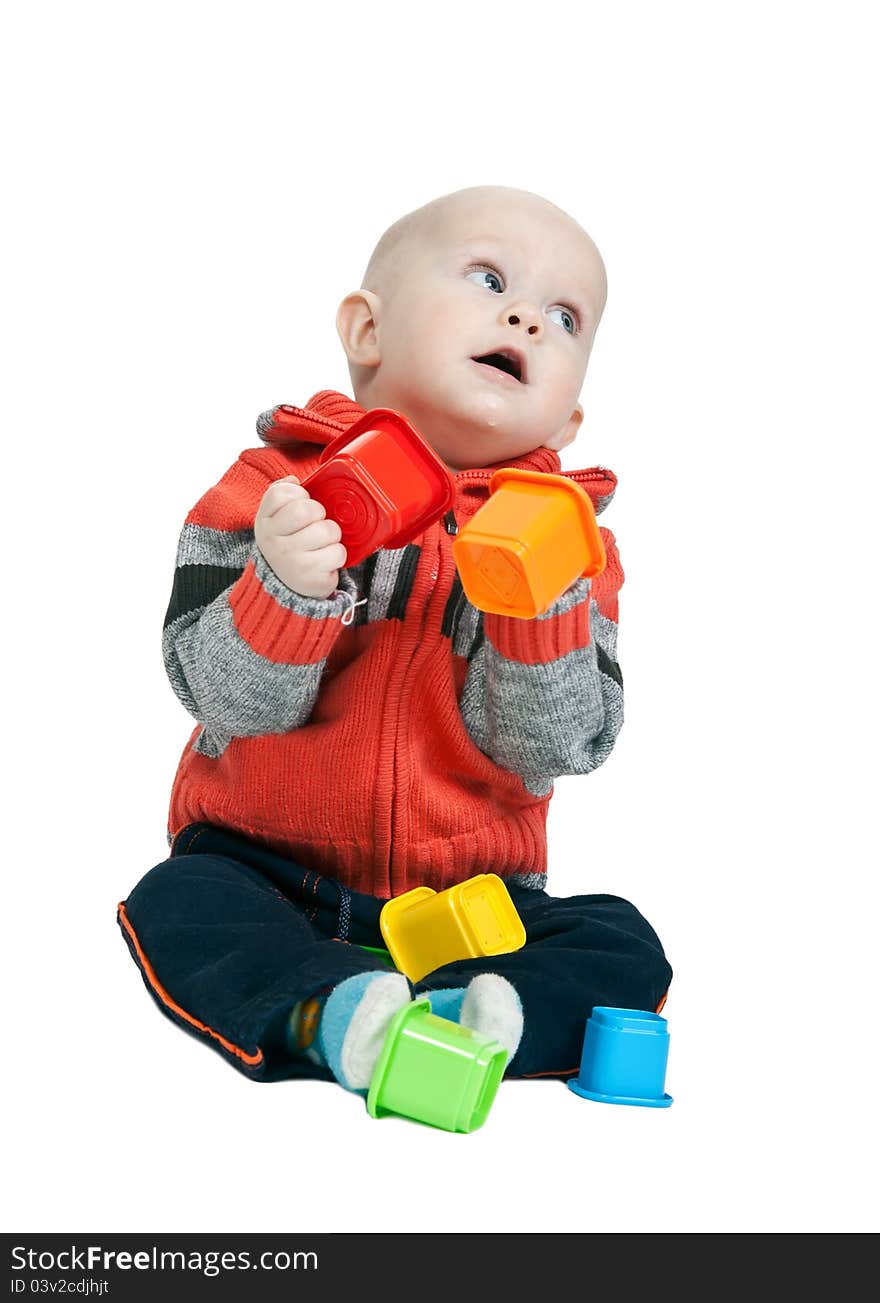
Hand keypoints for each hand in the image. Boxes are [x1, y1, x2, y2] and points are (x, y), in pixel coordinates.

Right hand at [254, 477, 346, 599]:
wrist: (285, 585)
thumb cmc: (287, 543)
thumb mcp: (275, 518)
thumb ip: (282, 493)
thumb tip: (293, 480)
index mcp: (265, 522)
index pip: (282, 493)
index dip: (299, 494)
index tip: (301, 505)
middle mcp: (273, 542)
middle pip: (308, 509)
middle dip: (320, 514)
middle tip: (316, 524)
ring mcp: (291, 562)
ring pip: (328, 530)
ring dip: (332, 535)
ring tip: (321, 543)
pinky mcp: (310, 578)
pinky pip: (338, 553)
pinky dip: (337, 555)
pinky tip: (324, 560)